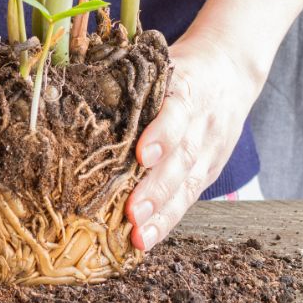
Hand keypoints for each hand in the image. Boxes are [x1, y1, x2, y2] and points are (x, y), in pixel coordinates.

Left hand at [124, 31, 262, 249]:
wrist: (230, 68)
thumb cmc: (178, 67)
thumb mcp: (160, 63)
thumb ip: (130, 83)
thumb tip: (73, 98)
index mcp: (187, 87)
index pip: (177, 111)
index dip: (161, 135)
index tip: (141, 156)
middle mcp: (202, 121)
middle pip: (182, 157)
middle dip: (157, 188)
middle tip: (132, 213)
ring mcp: (210, 148)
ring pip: (189, 183)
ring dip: (163, 213)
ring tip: (139, 236)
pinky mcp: (212, 169)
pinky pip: (190, 196)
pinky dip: (169, 220)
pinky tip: (147, 239)